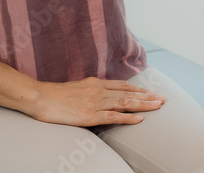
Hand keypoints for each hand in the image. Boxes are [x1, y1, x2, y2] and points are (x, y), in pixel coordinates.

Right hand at [27, 77, 164, 126]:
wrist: (40, 97)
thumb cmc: (55, 94)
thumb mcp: (77, 87)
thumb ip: (91, 90)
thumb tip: (101, 93)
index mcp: (96, 83)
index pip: (123, 86)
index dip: (139, 89)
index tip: (151, 92)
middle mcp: (99, 90)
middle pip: (129, 93)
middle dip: (148, 96)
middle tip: (164, 99)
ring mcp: (95, 103)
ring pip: (125, 103)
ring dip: (144, 105)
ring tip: (158, 106)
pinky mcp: (89, 115)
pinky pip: (113, 117)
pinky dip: (127, 118)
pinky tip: (139, 119)